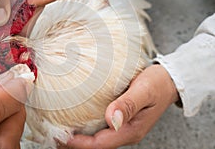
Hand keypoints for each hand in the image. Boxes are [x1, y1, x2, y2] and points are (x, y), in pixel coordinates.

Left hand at [63, 65, 178, 148]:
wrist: (170, 81)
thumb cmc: (158, 84)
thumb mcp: (144, 91)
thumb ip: (128, 105)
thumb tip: (111, 120)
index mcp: (131, 130)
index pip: (99, 144)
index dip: (78, 143)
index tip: (59, 136)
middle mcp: (125, 132)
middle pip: (95, 145)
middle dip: (73, 143)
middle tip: (52, 134)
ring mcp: (122, 126)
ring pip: (96, 138)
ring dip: (78, 137)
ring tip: (58, 128)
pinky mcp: (120, 119)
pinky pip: (100, 128)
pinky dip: (85, 127)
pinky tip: (74, 118)